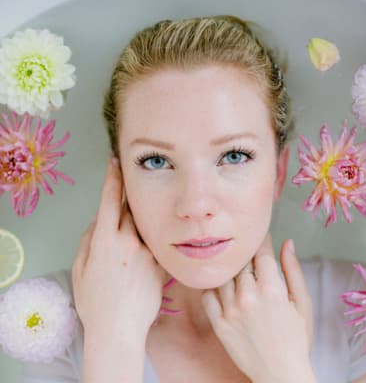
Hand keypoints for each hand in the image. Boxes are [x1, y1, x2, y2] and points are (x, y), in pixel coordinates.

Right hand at [72, 157, 168, 345]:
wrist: (118, 328)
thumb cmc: (94, 302)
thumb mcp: (80, 269)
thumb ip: (88, 240)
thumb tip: (99, 221)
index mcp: (104, 241)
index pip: (109, 200)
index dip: (112, 178)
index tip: (114, 162)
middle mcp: (127, 241)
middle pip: (131, 208)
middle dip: (130, 199)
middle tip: (132, 193)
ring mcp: (146, 252)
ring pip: (147, 224)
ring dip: (143, 219)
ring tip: (140, 228)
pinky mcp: (160, 264)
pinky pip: (157, 243)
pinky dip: (153, 239)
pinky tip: (151, 246)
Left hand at [201, 233, 314, 382]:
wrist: (280, 374)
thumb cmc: (296, 338)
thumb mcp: (303, 303)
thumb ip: (293, 270)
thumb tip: (287, 242)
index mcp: (271, 289)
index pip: (261, 252)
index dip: (261, 240)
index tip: (260, 236)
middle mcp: (248, 296)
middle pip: (241, 261)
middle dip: (245, 254)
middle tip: (247, 253)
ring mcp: (230, 310)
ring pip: (223, 274)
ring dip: (229, 269)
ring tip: (235, 268)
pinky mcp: (218, 323)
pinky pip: (207, 295)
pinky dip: (212, 287)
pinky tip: (221, 286)